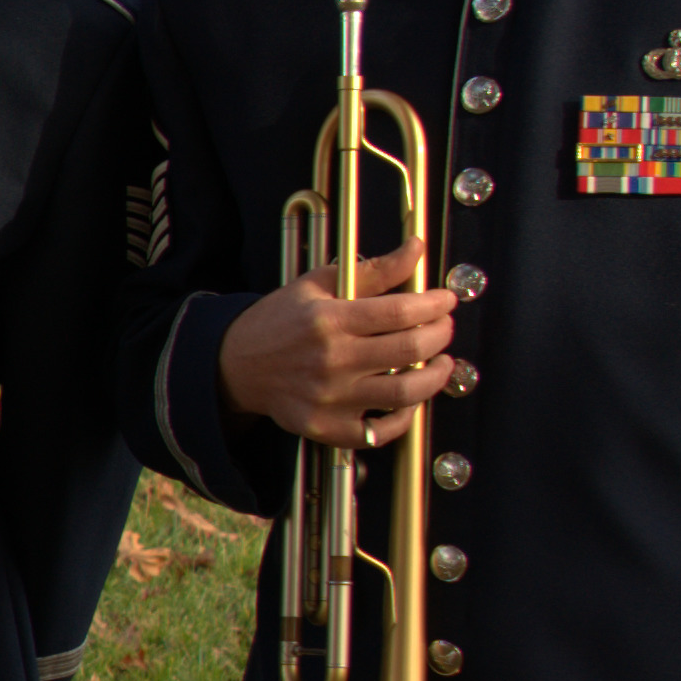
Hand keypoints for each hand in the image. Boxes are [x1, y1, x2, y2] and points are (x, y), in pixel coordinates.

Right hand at [215, 241, 466, 448]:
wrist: (235, 364)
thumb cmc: (280, 321)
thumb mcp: (320, 284)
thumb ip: (374, 270)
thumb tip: (416, 248)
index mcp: (330, 320)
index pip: (401, 311)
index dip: (435, 304)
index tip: (446, 300)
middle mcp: (332, 360)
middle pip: (410, 350)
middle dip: (441, 335)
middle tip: (444, 327)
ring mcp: (330, 398)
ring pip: (405, 393)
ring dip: (435, 377)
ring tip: (440, 363)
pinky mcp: (326, 427)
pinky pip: (379, 432)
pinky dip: (404, 418)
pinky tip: (410, 399)